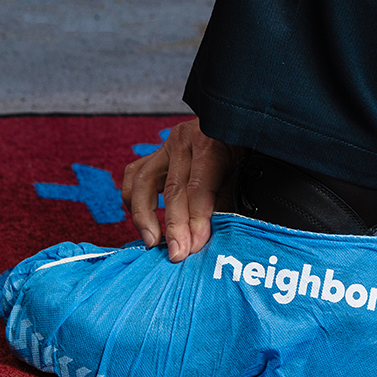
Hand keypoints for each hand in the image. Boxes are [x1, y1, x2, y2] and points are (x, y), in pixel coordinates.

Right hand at [120, 118, 236, 261]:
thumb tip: (208, 235)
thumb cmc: (243, 149)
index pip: (198, 186)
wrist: (239, 123)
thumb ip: (224, 201)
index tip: (194, 246)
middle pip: (172, 188)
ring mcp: (166, 145)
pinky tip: (143, 221)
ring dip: (143, 216)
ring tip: (153, 242)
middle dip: (174, 225)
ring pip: (142, 182)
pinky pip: (134, 176)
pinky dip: (133, 200)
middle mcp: (184, 139)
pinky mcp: (156, 154)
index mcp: (211, 141)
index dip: (195, 219)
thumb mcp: (242, 171)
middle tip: (177, 254)